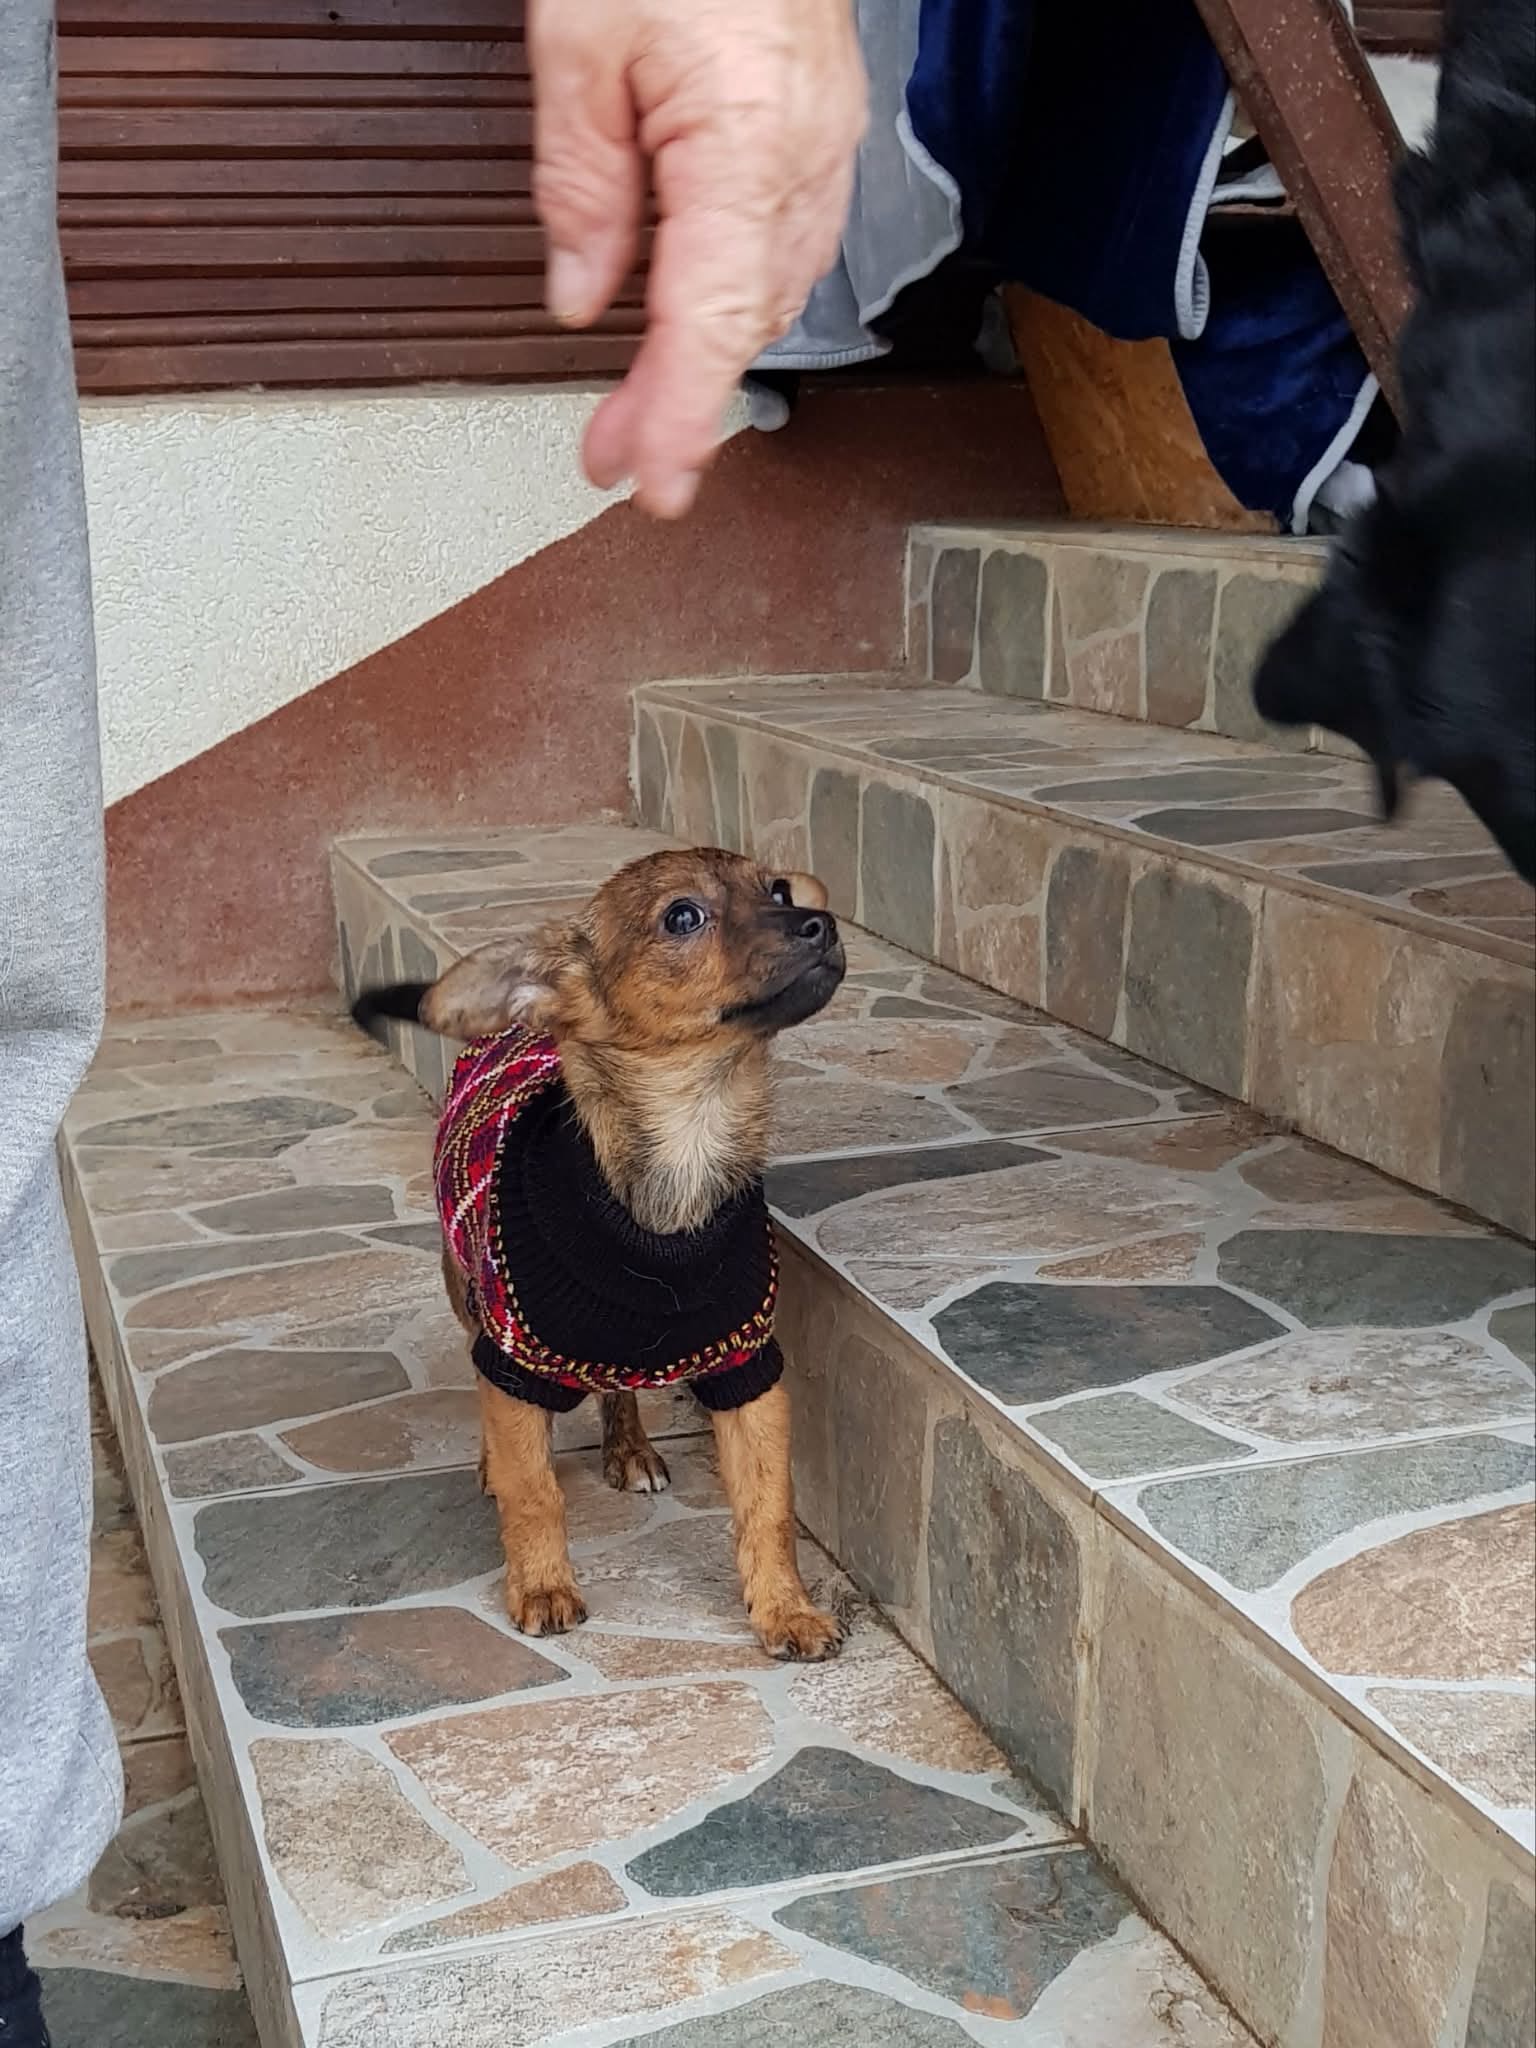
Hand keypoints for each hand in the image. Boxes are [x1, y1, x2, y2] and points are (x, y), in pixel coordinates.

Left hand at [530, 0, 866, 517]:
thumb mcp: (579, 39)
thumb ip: (580, 182)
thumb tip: (577, 290)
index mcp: (744, 142)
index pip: (711, 322)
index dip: (680, 416)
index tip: (649, 482)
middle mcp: (802, 157)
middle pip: (744, 323)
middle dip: (679, 405)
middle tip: (614, 457)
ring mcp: (826, 144)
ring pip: (773, 291)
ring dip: (708, 358)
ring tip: (643, 404)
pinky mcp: (825, 126)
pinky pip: (788, 242)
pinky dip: (739, 297)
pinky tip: (699, 315)